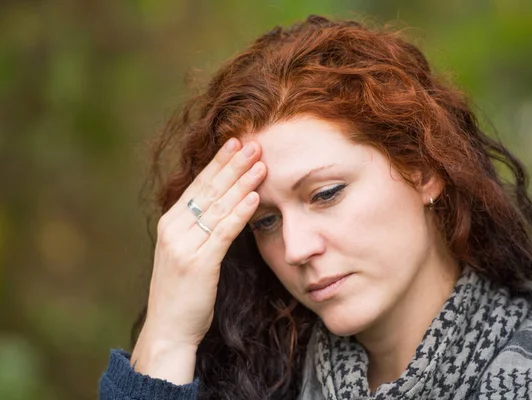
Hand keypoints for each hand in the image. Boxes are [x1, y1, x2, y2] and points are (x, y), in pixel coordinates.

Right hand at [131, 138, 264, 383]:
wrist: (169, 330)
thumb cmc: (183, 294)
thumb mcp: (186, 254)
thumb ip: (201, 230)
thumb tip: (226, 206)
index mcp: (171, 224)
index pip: (198, 186)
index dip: (218, 163)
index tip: (236, 142)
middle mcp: (174, 229)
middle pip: (208, 190)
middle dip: (232, 164)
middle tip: (253, 142)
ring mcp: (184, 245)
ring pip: (218, 206)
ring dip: (241, 182)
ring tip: (260, 163)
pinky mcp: (198, 263)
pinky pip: (223, 232)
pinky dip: (240, 212)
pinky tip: (254, 197)